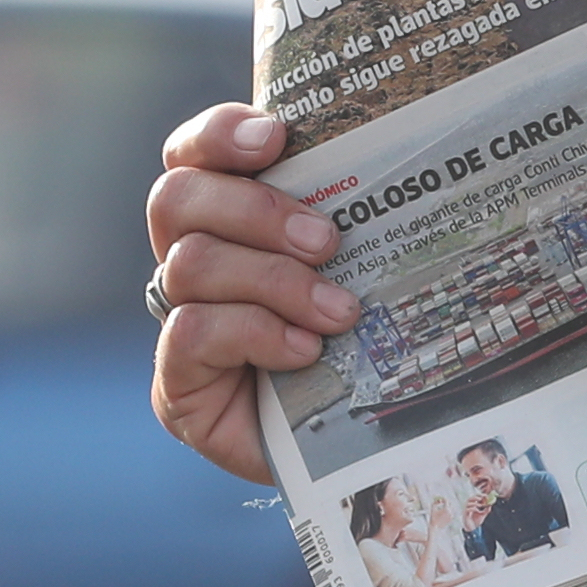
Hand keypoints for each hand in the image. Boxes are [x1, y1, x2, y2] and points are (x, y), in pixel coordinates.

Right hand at [146, 102, 357, 479]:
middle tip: (327, 241)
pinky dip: (256, 333)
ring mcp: (177, 322)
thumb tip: (409, 161)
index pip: (191, 154)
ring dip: (274, 282)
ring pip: (191, 264)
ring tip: (339, 312)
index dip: (218, 135)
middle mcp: (188, 261)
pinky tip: (304, 351)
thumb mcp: (363, 273)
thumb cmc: (364, 345)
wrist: (357, 451)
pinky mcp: (177, 385)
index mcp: (226, 221)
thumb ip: (355, 219)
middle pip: (177, 198)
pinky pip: (191, 333)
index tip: (276, 137)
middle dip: (258, 212)